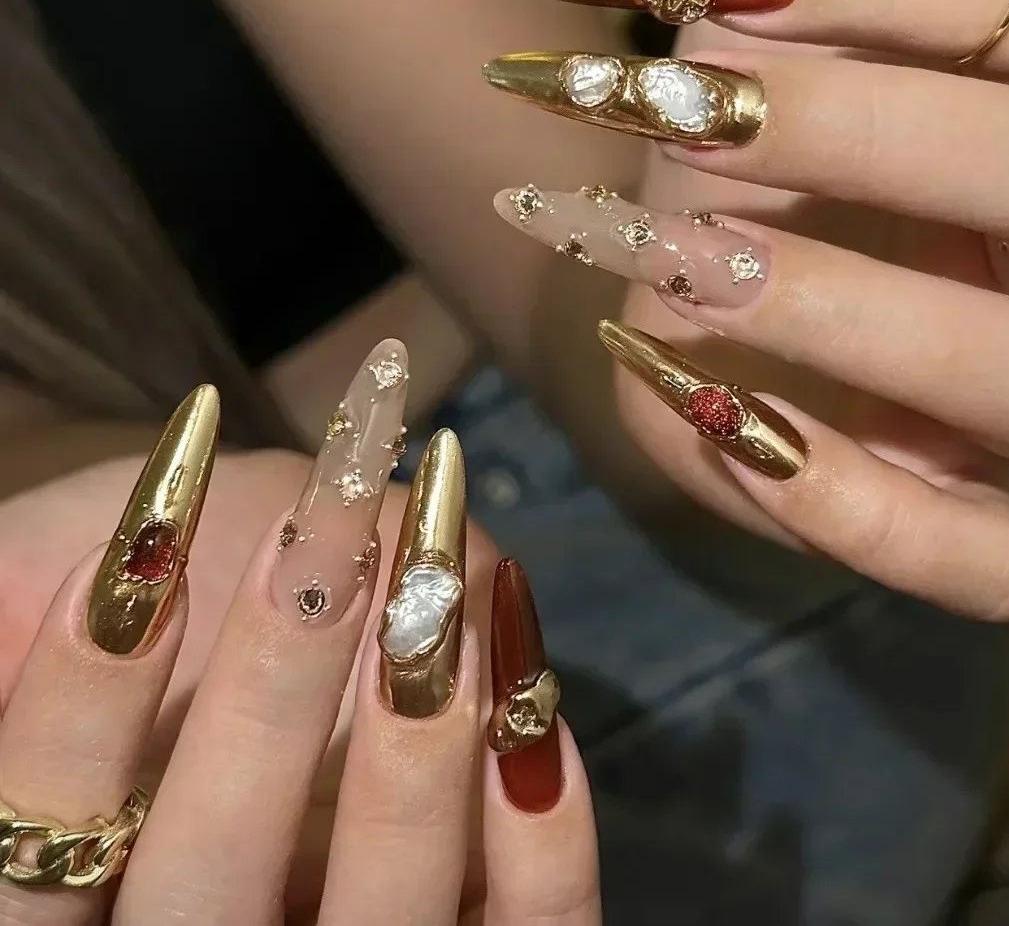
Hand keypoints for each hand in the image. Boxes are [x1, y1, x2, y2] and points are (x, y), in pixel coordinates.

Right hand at [0, 358, 598, 923]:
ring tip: (436, 599)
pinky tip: (531, 713)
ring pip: (382, 912)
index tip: (148, 536)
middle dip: (269, 695)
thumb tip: (84, 573)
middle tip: (321, 534)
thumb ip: (25, 619)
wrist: (287, 670)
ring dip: (413, 752)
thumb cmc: (161, 649)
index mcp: (70, 908)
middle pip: (210, 879)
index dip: (83, 696)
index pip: (38, 840)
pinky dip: (541, 837)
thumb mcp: (49, 614)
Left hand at [488, 0, 1008, 619]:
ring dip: (858, 314)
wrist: (673, 293)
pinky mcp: (956, 515)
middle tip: (695, 117)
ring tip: (692, 267)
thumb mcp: (744, 19)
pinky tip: (730, 423)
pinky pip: (987, 561)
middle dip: (871, 134)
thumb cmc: (729, 147)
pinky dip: (862, 510)